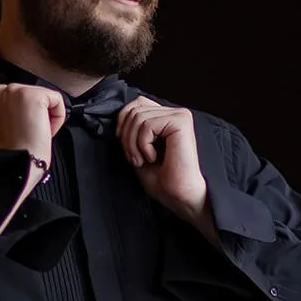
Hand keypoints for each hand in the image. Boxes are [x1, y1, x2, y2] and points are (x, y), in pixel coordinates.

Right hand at [0, 83, 66, 161]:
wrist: (20, 162)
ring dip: (47, 115)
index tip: (25, 129)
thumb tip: (28, 109)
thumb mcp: (5, 125)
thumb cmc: (15, 150)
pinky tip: (44, 129)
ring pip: (47, 97)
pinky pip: (57, 100)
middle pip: (35, 94)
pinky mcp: (33, 95)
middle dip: (38, 113)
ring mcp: (17, 91)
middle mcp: (3, 91)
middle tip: (31, 132)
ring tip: (35, 131)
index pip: (22, 96)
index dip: (29, 114)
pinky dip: (58, 117)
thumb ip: (11, 111)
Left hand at [116, 97, 207, 219]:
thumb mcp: (139, 150)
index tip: (126, 146)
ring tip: (142, 160)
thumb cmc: (163, 180)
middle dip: (126, 137)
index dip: (123, 122)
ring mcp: (180, 116)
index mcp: (166, 118)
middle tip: (135, 158)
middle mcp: (175, 114)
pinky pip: (147, 124)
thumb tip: (119, 118)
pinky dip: (143, 144)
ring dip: (132, 143)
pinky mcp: (181, 122)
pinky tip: (153, 158)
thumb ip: (132, 130)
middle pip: (134, 109)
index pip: (137, 103)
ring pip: (138, 116)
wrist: (180, 197)